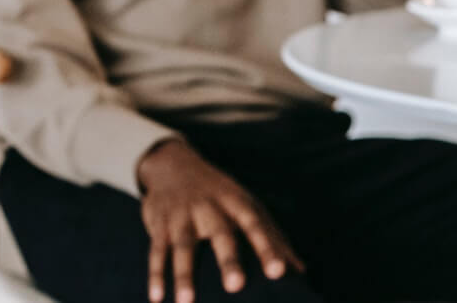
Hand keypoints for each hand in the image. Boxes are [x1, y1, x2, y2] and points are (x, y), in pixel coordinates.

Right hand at [136, 140, 304, 302]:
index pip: (257, 226)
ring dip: (184, 275)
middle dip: (229, 261)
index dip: (268, 248)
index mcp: (238, 203)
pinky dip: (155, 275)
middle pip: (221, 234)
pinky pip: (156, 250)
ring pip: (183, 246)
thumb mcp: (249, 207)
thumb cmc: (222, 195)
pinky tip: (157, 298)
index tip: (280, 272)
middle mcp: (210, 207)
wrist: (174, 165)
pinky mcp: (159, 224)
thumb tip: (300, 271)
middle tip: (236, 287)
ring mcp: (182, 215)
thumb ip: (274, 238)